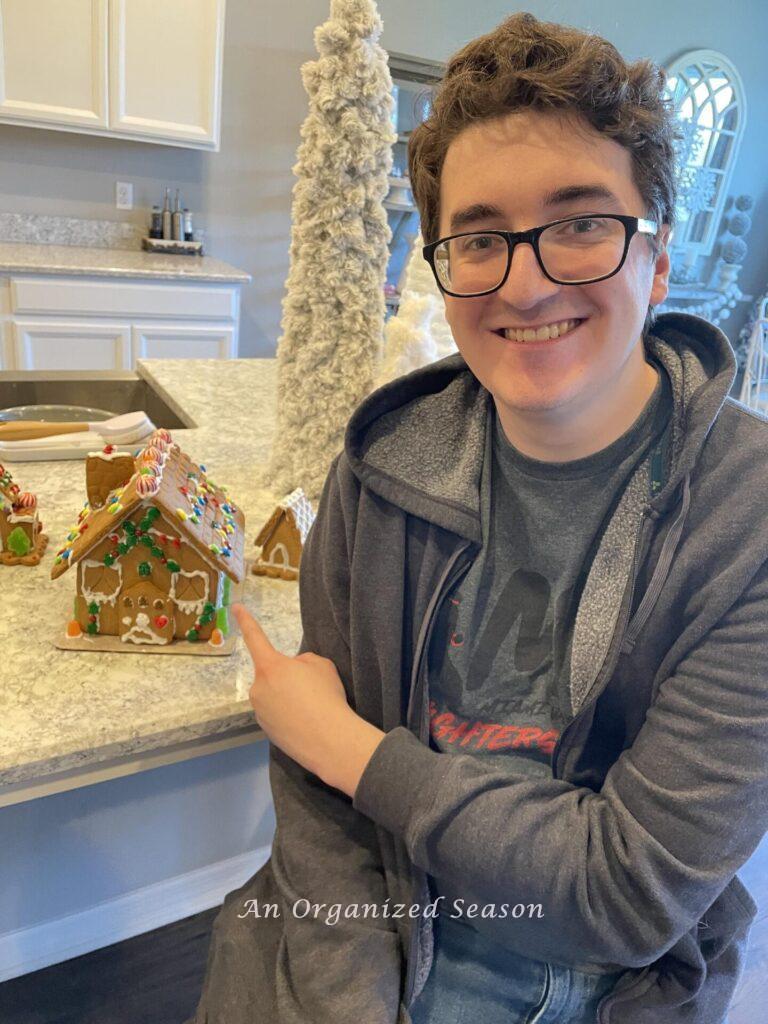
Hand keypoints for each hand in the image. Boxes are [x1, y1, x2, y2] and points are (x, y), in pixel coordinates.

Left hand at [233, 603, 384, 794]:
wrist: (329, 740)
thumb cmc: (325, 696)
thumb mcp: (320, 665)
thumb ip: (301, 662)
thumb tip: (293, 672)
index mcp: (270, 666)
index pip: (256, 637)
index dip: (245, 620)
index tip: (234, 607)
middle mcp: (258, 688)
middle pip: (272, 675)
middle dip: (287, 678)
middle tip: (311, 689)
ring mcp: (260, 711)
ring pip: (274, 696)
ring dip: (287, 698)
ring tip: (311, 708)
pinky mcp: (266, 731)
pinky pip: (277, 715)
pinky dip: (288, 716)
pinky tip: (305, 722)